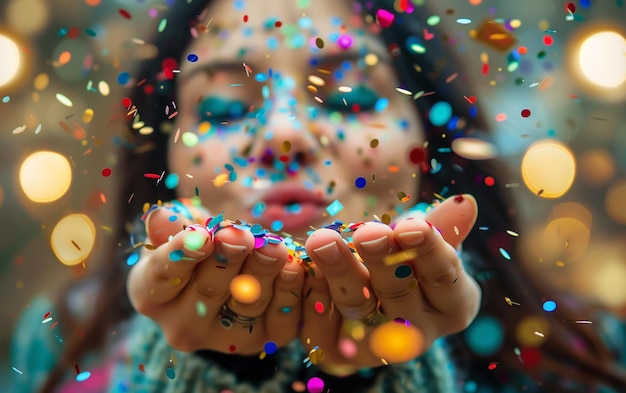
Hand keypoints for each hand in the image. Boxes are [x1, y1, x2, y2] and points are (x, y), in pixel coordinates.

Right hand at [127, 201, 304, 354]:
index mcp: (152, 294)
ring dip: (264, 274)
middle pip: (209, 291)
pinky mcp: (261, 340)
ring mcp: (223, 338)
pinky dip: (292, 292)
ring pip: (247, 305)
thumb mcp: (176, 230)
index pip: (163, 276)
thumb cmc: (196, 244)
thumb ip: (169, 225)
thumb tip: (163, 219)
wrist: (227, 269)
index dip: (183, 255)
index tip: (202, 236)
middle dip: (229, 260)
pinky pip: (281, 321)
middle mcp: (183, 325)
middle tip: (244, 236)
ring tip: (275, 248)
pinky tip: (298, 267)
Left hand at [300, 194, 479, 373]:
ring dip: (338, 272)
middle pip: (399, 296)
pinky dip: (309, 293)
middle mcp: (418, 334)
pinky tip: (298, 266)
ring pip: (356, 308)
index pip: (443, 277)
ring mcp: (376, 348)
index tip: (410, 226)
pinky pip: (319, 327)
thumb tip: (465, 202)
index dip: (427, 251)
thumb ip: (439, 226)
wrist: (368, 287)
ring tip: (322, 240)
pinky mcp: (337, 354)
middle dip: (380, 261)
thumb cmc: (405, 257)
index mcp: (452, 304)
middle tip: (366, 233)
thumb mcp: (424, 241)